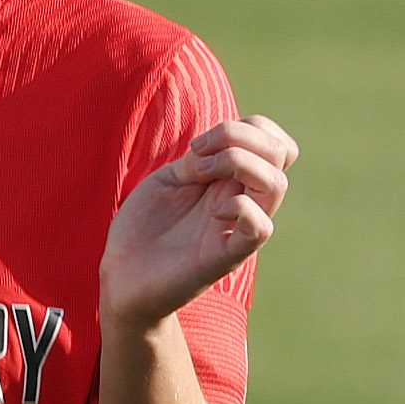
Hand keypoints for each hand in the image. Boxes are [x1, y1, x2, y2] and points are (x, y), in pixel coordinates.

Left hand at [101, 115, 298, 328]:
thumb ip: (200, 160)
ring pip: (277, 184)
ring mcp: (238, 228)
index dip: (248, 128)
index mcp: (231, 180)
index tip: (197, 146)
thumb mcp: (169, 179)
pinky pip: (261, 227)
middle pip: (282, 153)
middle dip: (240, 136)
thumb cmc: (144, 228)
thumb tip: (221, 150)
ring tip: (199, 176)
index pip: (273, 142)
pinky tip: (211, 211)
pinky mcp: (227, 256)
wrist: (122, 275)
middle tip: (196, 155)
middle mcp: (243, 200)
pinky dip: (241, 207)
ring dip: (239, 163)